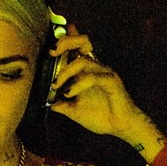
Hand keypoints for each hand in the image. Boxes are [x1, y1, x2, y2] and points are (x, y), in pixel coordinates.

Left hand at [48, 24, 150, 143]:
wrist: (120, 127)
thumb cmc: (101, 116)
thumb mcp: (74, 110)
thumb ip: (61, 105)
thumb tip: (46, 103)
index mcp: (86, 71)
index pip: (77, 47)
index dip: (66, 38)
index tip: (51, 43)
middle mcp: (95, 67)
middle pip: (83, 42)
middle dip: (66, 42)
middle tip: (52, 52)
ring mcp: (104, 73)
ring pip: (84, 60)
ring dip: (66, 71)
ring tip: (56, 85)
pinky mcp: (111, 81)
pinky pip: (92, 77)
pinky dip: (78, 84)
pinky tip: (69, 93)